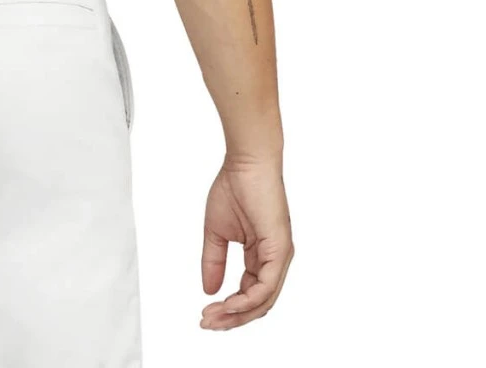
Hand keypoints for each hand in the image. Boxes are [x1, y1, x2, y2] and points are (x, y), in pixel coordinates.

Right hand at [199, 154, 293, 329]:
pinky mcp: (281, 249)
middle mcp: (274, 260)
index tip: (205, 313)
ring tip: (214, 316)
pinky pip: (267, 285)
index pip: (248, 294)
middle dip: (231, 318)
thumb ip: (214, 261)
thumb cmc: (235, 187)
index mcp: (261, 256)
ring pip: (264, 300)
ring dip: (237, 313)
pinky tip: (231, 303)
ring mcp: (280, 256)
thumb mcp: (216, 232)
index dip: (228, 308)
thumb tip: (209, 289)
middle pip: (258, 304)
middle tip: (207, 323)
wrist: (246, 162)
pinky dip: (249, 299)